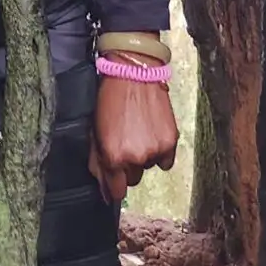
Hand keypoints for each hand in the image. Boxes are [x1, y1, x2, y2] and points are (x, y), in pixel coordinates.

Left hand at [88, 72, 178, 203]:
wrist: (133, 72)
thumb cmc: (109, 99)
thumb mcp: (95, 132)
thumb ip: (98, 165)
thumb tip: (106, 193)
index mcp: (113, 156)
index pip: (117, 191)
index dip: (115, 185)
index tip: (115, 178)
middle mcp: (135, 158)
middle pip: (134, 179)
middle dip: (129, 166)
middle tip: (126, 142)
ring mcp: (154, 150)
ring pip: (149, 167)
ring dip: (144, 155)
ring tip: (138, 130)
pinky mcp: (171, 141)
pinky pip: (166, 161)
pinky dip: (161, 152)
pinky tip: (152, 133)